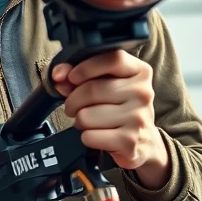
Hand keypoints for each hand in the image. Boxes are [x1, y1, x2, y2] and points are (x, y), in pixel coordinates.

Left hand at [52, 51, 170, 187]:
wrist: (142, 140)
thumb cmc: (117, 107)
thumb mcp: (104, 84)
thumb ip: (78, 75)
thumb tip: (58, 75)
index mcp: (139, 72)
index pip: (113, 59)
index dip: (86, 67)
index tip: (72, 77)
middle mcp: (143, 93)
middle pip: (92, 90)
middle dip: (72, 101)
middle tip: (73, 107)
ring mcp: (138, 118)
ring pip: (86, 116)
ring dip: (79, 121)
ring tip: (89, 122)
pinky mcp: (129, 141)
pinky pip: (89, 136)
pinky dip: (86, 137)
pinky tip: (97, 135)